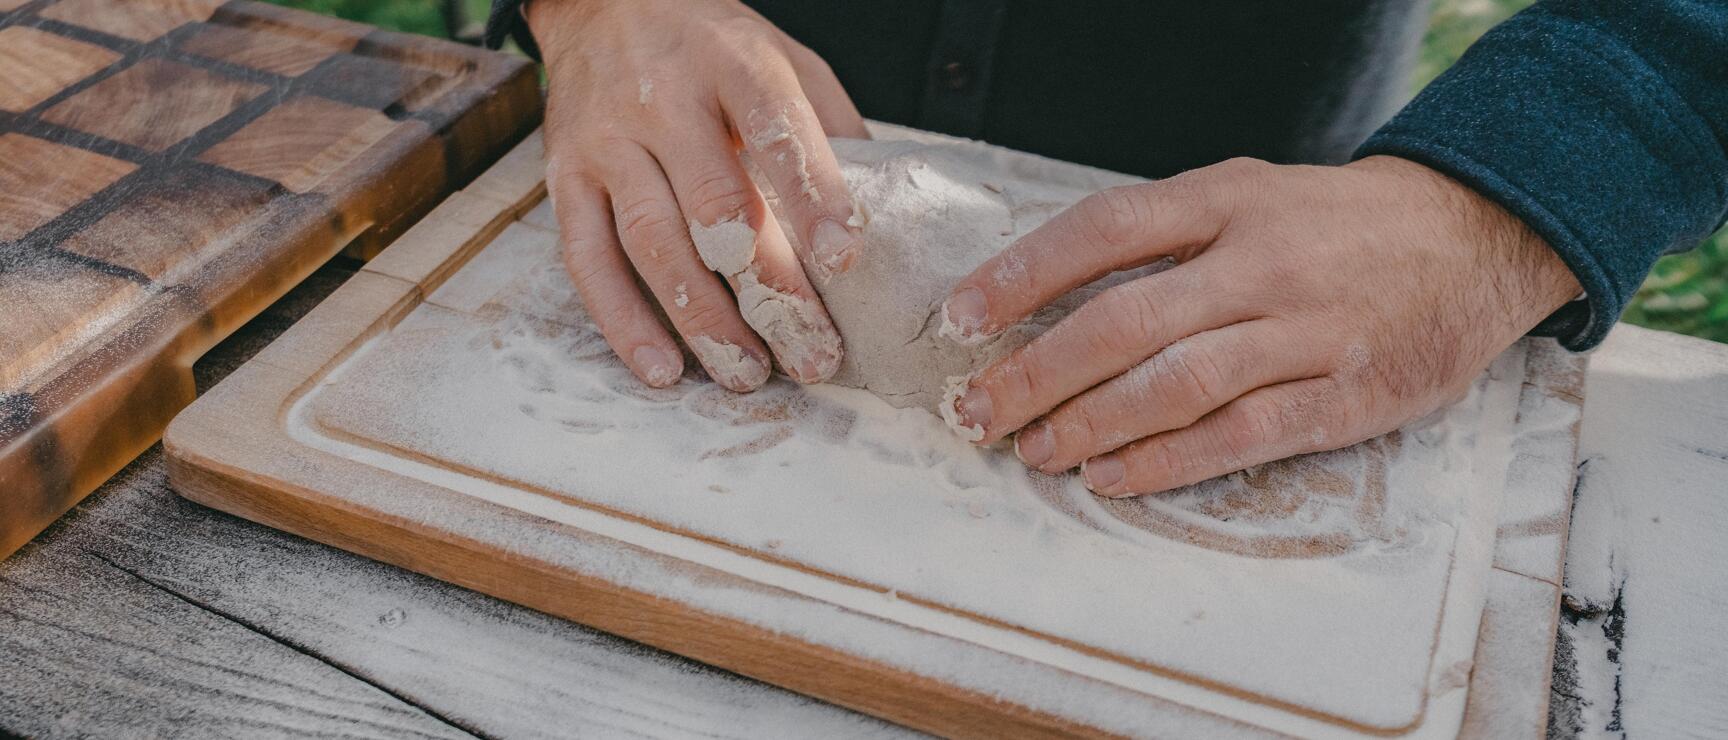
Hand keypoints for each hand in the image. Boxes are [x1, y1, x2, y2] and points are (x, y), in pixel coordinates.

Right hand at [526, 0, 866, 390]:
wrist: (604, 3)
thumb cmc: (712, 47)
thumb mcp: (783, 58)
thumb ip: (830, 128)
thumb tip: (880, 218)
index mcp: (731, 63)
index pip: (775, 128)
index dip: (812, 196)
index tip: (845, 259)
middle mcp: (663, 100)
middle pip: (716, 204)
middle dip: (769, 288)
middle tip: (812, 353)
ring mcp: (606, 141)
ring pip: (653, 243)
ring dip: (703, 320)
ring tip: (747, 373)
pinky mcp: (564, 179)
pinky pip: (589, 261)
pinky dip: (624, 322)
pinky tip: (663, 368)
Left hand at [938, 156, 1580, 495]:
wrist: (1475, 236)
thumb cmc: (1334, 226)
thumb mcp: (1250, 196)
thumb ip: (1166, 237)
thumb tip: (1049, 292)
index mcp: (1227, 199)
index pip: (1103, 230)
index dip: (1022, 275)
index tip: (962, 318)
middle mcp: (1261, 260)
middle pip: (1124, 319)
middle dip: (1036, 372)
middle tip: (977, 410)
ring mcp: (1307, 329)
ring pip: (1176, 383)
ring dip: (1090, 423)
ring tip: (1035, 449)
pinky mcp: (1348, 394)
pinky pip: (1243, 433)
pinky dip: (1169, 460)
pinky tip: (1113, 474)